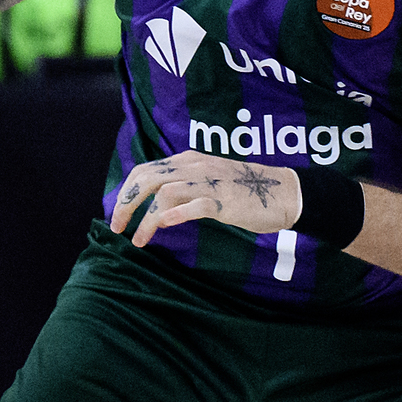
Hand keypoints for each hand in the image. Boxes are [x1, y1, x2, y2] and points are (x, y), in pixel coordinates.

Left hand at [107, 151, 303, 245]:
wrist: (284, 192)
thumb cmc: (244, 191)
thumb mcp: (208, 180)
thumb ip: (183, 184)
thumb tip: (156, 202)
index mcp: (188, 161)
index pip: (144, 170)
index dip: (126, 193)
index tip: (118, 216)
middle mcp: (194, 167)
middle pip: (147, 179)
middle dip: (126, 204)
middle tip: (117, 228)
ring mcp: (209, 183)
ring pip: (165, 194)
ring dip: (146, 219)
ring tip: (138, 240)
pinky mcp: (225, 201)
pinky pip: (196, 205)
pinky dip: (177, 213)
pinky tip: (164, 225)